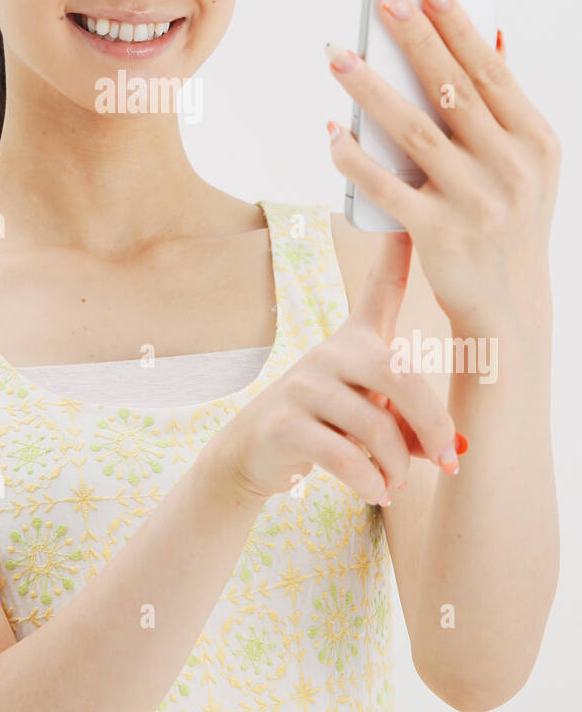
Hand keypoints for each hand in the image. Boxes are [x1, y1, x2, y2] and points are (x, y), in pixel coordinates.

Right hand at [208, 230, 460, 510]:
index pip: (379, 290)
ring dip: (398, 464)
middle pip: (398, 374)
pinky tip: (377, 491)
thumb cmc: (327, 426)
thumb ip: (411, 422)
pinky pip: (345, 456)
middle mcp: (330, 353)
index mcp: (355, 342)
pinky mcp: (285, 424)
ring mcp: (304, 387)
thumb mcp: (370, 413)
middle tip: (449, 458)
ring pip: (375, 426)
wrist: (255, 453)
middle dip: (432, 423)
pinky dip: (371, 482)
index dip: (394, 255)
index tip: (407, 220)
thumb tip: (457, 452)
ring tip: (397, 480)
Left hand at [325, 0, 560, 329]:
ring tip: (338, 54)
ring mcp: (475, 202)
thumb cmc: (508, 219)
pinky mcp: (438, 234)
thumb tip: (489, 34)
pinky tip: (331, 131)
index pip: (490, 69)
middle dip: (414, 37)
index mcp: (535, 140)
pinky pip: (387, 186)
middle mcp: (510, 168)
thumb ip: (505, 105)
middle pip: (451, 88)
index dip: (457, 22)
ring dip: (370, 88)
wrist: (508, 308)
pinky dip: (355, 158)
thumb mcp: (527, 163)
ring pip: (413, 130)